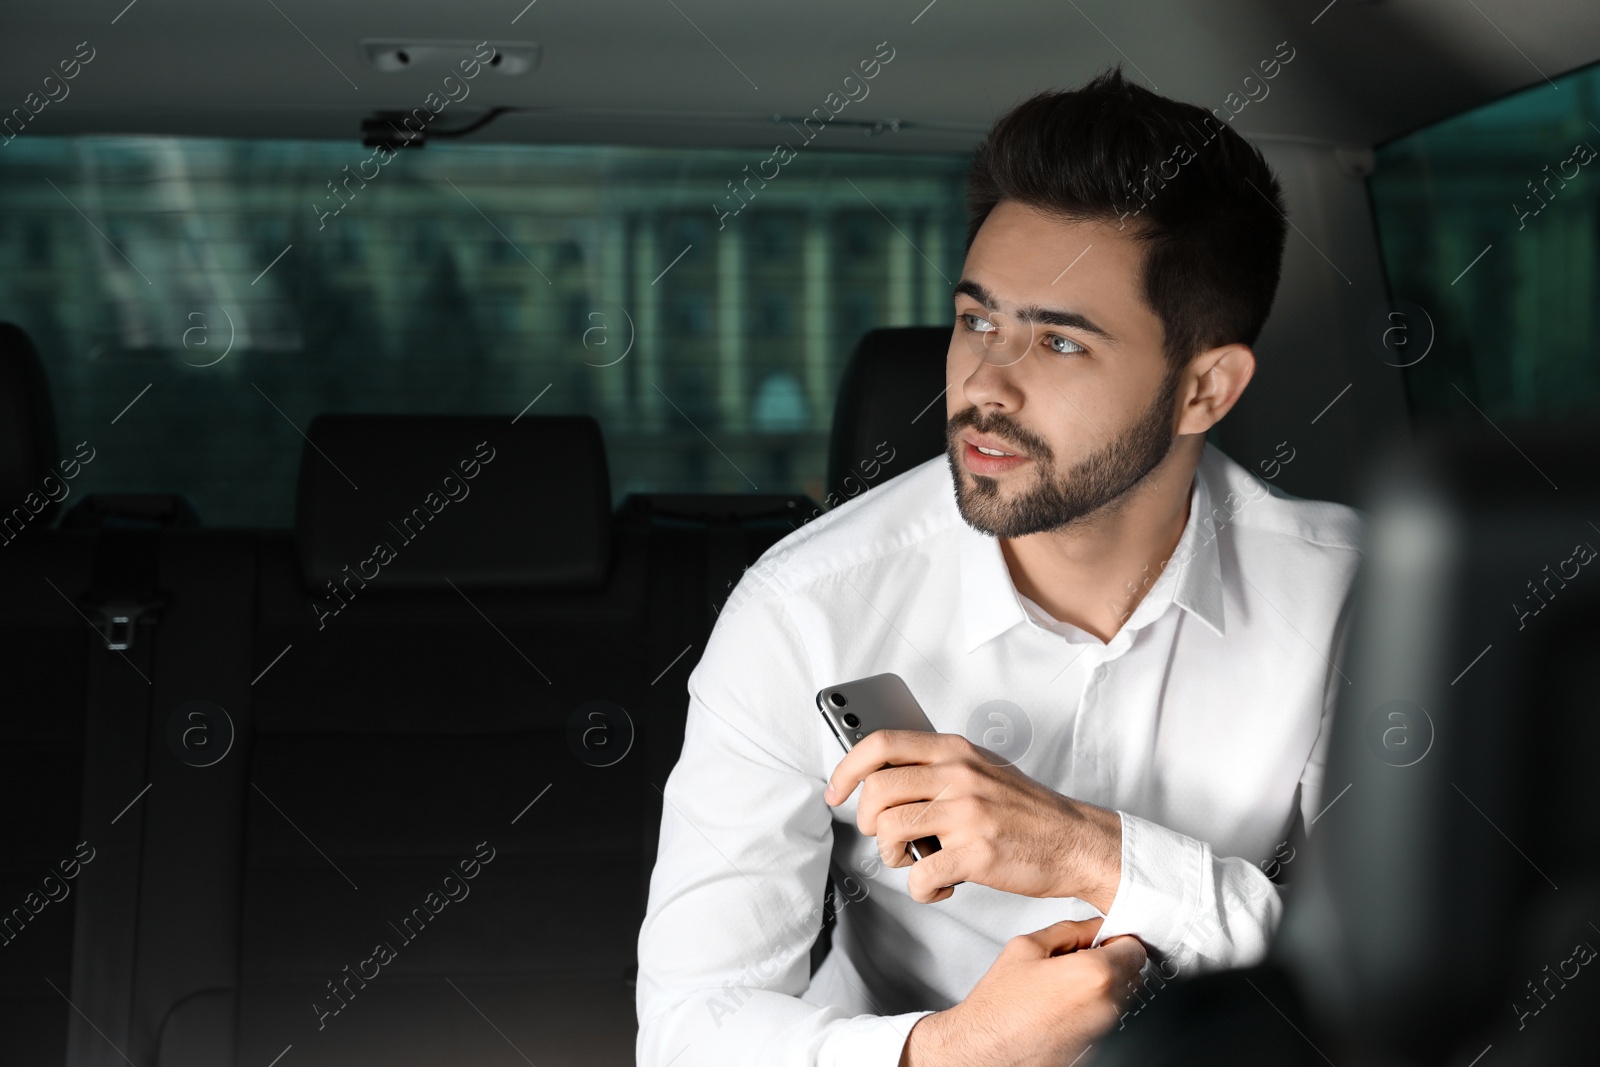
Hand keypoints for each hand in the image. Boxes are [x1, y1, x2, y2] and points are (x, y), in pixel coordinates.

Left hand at [824, 730, 1121, 908]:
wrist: (1075, 841)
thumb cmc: (1026, 811)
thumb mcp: (981, 768)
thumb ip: (937, 765)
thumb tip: (882, 773)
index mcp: (955, 750)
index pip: (881, 744)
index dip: (847, 768)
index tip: (836, 792)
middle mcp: (958, 775)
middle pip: (877, 792)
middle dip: (870, 823)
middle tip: (888, 837)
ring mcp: (967, 813)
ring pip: (890, 832)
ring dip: (894, 857)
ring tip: (917, 861)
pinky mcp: (976, 853)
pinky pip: (920, 876)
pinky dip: (922, 890)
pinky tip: (941, 885)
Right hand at [899, 918, 1146, 1066]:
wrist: (985, 1049)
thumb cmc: (1000, 1006)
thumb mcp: (1027, 947)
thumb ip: (1068, 931)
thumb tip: (1092, 927)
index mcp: (1094, 974)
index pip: (1134, 947)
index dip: (1116, 938)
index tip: (1102, 939)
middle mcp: (1106, 1006)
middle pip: (1133, 972)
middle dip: (1112, 960)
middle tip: (1081, 958)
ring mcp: (1103, 1031)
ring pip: (1122, 996)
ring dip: (1103, 985)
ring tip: (1065, 983)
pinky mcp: (1097, 1048)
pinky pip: (1106, 1018)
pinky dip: (1093, 1008)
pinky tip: (1062, 1005)